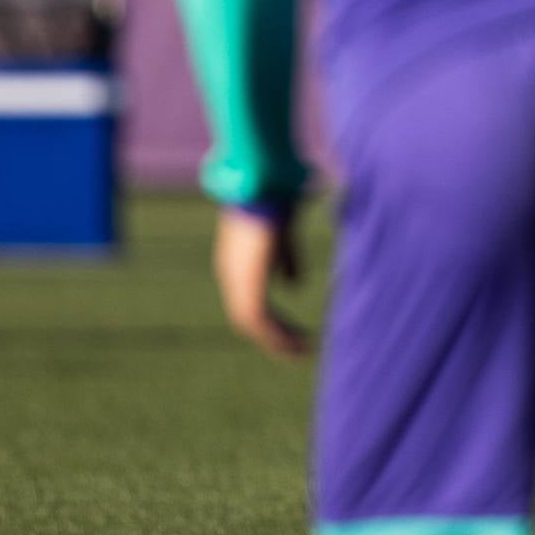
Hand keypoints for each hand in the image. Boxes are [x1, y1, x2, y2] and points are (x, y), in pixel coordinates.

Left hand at [214, 205, 309, 359]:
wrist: (263, 184)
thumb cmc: (276, 201)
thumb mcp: (285, 237)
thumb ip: (288, 261)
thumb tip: (294, 286)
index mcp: (238, 264)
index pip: (250, 303)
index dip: (273, 321)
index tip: (296, 332)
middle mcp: (232, 275)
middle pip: (249, 318)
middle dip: (276, 336)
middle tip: (300, 349)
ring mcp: (236, 278)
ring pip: (252, 323)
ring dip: (277, 339)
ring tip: (302, 350)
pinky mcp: (247, 280)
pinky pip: (259, 320)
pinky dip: (278, 333)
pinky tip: (298, 341)